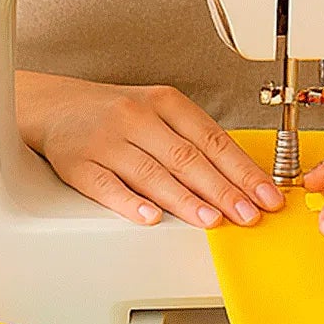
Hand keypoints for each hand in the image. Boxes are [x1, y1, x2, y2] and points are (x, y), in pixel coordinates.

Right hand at [15, 71, 284, 229]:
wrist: (56, 106)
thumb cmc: (117, 114)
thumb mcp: (160, 113)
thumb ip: (196, 141)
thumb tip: (242, 178)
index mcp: (166, 103)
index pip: (213, 139)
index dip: (243, 169)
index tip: (267, 194)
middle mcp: (138, 117)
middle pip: (187, 157)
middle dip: (223, 189)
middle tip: (248, 214)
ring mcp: (108, 140)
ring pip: (152, 172)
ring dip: (185, 199)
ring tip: (212, 220)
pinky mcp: (79, 163)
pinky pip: (107, 186)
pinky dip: (129, 203)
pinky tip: (150, 217)